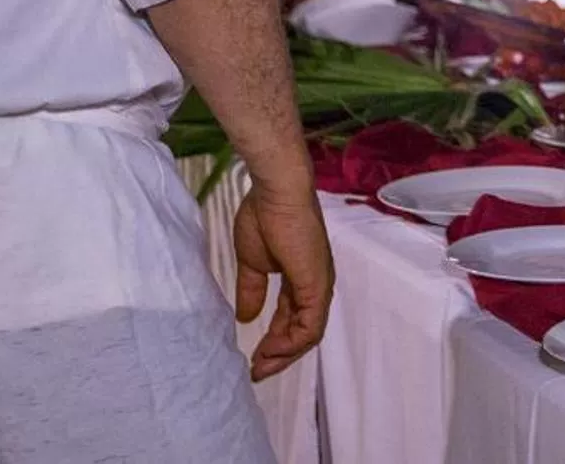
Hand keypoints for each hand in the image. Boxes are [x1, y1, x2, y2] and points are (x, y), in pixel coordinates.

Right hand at [233, 180, 333, 380]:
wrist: (276, 192)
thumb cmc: (264, 216)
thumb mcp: (252, 262)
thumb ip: (252, 290)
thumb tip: (246, 316)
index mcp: (302, 277)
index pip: (293, 317)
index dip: (275, 339)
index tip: (254, 355)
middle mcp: (316, 284)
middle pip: (303, 330)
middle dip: (280, 354)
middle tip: (258, 370)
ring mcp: (319, 285)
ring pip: (308, 333)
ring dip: (284, 353)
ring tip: (261, 365)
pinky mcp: (316, 285)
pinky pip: (310, 326)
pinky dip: (291, 343)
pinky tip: (270, 350)